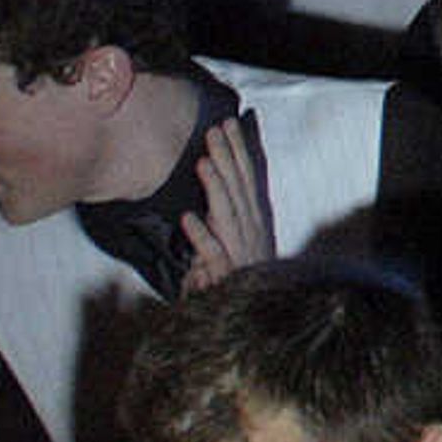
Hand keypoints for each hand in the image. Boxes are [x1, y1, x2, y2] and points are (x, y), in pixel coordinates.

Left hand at [179, 116, 270, 292]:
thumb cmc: (237, 277)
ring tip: (204, 163)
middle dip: (229, 158)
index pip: (246, 178)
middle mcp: (249, 230)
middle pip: (238, 188)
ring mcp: (239, 250)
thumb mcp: (233, 241)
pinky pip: (212, 252)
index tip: (228, 123)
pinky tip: (189, 219)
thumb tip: (205, 189)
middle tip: (216, 129)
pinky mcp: (226, 272)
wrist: (250, 318)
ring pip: (227, 213)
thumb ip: (221, 216)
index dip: (238, 151)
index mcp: (252, 219)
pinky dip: (201, 235)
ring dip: (216, 187)